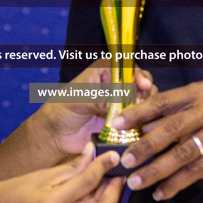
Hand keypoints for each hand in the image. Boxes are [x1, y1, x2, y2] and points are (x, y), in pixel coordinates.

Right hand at [0, 145, 124, 202]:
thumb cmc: (6, 193)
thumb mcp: (38, 176)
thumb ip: (68, 168)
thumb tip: (91, 154)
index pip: (88, 183)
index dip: (103, 166)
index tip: (113, 155)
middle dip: (115, 190)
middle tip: (118, 172)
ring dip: (105, 198)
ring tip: (107, 177)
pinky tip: (89, 190)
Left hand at [39, 60, 154, 155]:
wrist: (57, 135)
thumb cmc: (62, 110)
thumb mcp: (79, 100)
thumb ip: (99, 99)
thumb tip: (121, 103)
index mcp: (105, 70)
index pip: (129, 67)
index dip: (139, 75)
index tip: (143, 85)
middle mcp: (117, 85)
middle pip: (142, 84)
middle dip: (145, 94)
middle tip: (140, 105)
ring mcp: (123, 104)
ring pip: (144, 104)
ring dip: (145, 110)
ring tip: (138, 119)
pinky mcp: (124, 123)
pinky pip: (139, 122)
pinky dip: (142, 125)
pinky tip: (140, 130)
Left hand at [112, 80, 202, 199]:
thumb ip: (175, 113)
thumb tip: (140, 127)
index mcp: (200, 92)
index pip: (164, 102)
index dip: (138, 113)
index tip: (117, 124)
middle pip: (171, 128)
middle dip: (145, 146)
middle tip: (125, 160)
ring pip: (182, 154)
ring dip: (156, 170)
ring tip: (137, 182)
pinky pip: (196, 172)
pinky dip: (176, 184)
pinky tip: (161, 193)